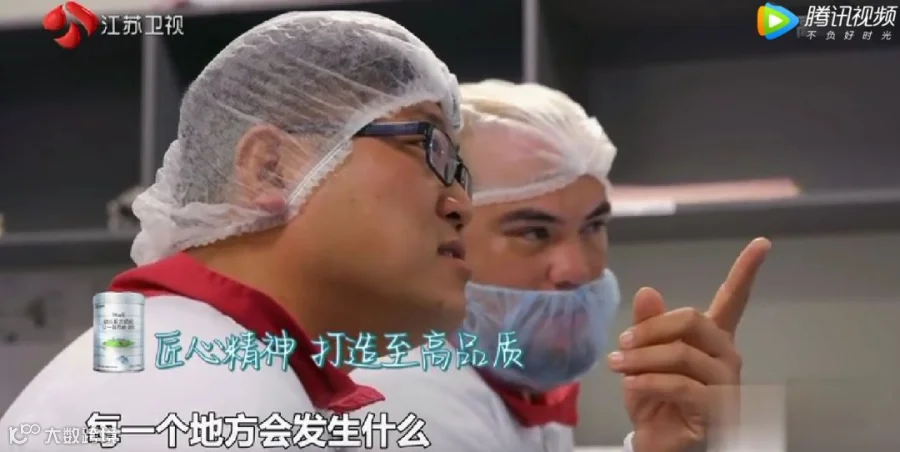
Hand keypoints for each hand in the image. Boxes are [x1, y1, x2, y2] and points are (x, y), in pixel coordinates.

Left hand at [608, 238, 770, 451]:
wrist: (659, 443)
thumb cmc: (656, 401)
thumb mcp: (643, 360)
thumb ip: (647, 326)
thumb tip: (648, 291)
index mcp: (712, 339)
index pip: (733, 299)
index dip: (746, 271)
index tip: (762, 243)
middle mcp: (726, 356)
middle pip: (693, 320)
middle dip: (651, 328)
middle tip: (621, 343)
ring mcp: (726, 383)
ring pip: (682, 353)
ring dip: (642, 358)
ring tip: (619, 366)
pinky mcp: (718, 409)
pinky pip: (680, 384)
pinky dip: (649, 381)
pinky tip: (631, 385)